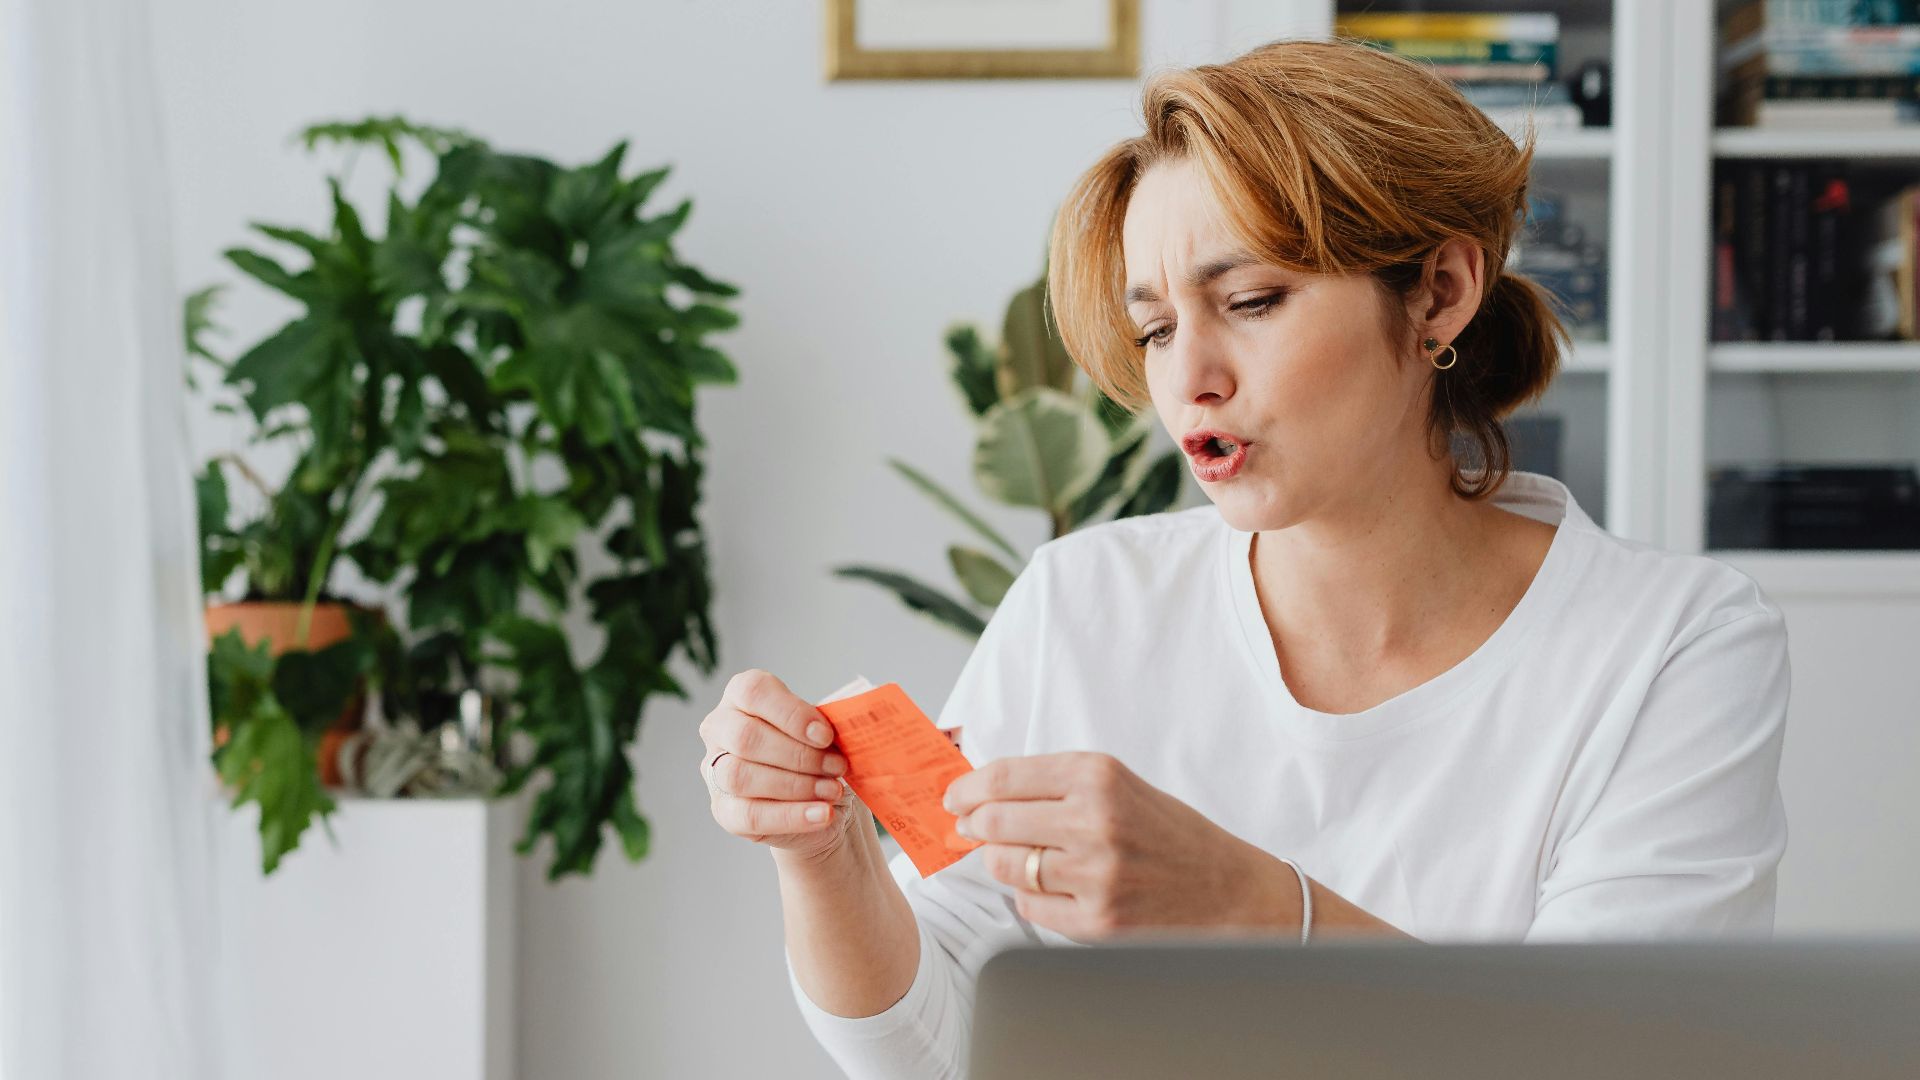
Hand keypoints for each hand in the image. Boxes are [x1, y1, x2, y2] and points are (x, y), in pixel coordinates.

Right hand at [700, 669, 862, 860]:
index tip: (826, 735)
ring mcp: (715, 771)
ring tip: (832, 791)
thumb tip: (853, 718)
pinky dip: (791, 816)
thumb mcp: (826, 729)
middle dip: (798, 754)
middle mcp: (720, 729)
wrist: (819, 799)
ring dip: (795, 785)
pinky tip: (822, 814)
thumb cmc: (818, 752)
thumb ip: (832, 719)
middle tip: (837, 766)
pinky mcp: (724, 810)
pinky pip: (750, 816)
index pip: (753, 691)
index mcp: (741, 695)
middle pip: (745, 737)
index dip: (791, 713)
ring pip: (741, 776)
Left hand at [942, 751, 1293, 940]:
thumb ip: (1056, 786)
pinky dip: (1031, 896)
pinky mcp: (1096, 920)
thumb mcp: (1121, 787)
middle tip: (968, 828)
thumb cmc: (1172, 835)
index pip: (1005, 776)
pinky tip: (1055, 887)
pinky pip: (1029, 906)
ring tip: (1021, 856)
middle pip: (995, 821)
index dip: (967, 787)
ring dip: (1001, 862)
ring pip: (1005, 866)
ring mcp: (1095, 874)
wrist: (1232, 891)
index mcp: (1099, 776)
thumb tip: (982, 794)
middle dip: (972, 825)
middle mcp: (1095, 821)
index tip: (954, 796)